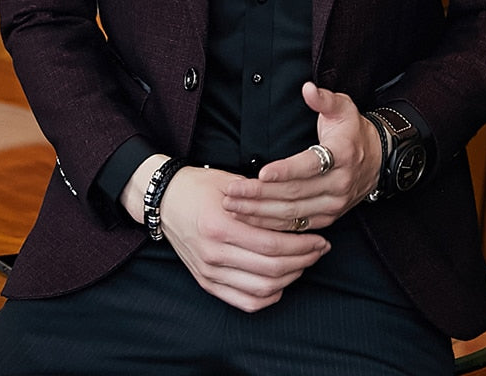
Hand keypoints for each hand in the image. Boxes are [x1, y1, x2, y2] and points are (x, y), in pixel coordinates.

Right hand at [121, 157, 330, 312]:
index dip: (302, 245)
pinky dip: (268, 297)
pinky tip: (282, 281)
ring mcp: (209, 272)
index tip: (320, 238)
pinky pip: (244, 302)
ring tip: (304, 262)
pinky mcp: (206, 282)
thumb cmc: (200, 186)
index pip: (272, 246)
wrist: (165, 200)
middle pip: (271, 270)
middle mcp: (214, 253)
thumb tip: (298, 211)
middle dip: (303, 261)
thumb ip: (262, 199)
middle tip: (319, 249)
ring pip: (261, 290)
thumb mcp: (231, 184)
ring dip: (290, 278)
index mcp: (221, 226)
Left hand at [221, 82, 381, 231]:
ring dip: (260, 212)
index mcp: (342, 155)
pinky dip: (271, 224)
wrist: (378, 160)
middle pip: (295, 193)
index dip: (286, 170)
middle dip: (260, 194)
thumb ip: (323, 99)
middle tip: (232, 191)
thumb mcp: (342, 108)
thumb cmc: (353, 131)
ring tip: (233, 205)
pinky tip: (250, 219)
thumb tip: (307, 88)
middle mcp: (339, 183)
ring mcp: (334, 204)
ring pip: (293, 212)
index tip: (261, 173)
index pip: (310, 166)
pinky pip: (297, 224)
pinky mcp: (328, 218)